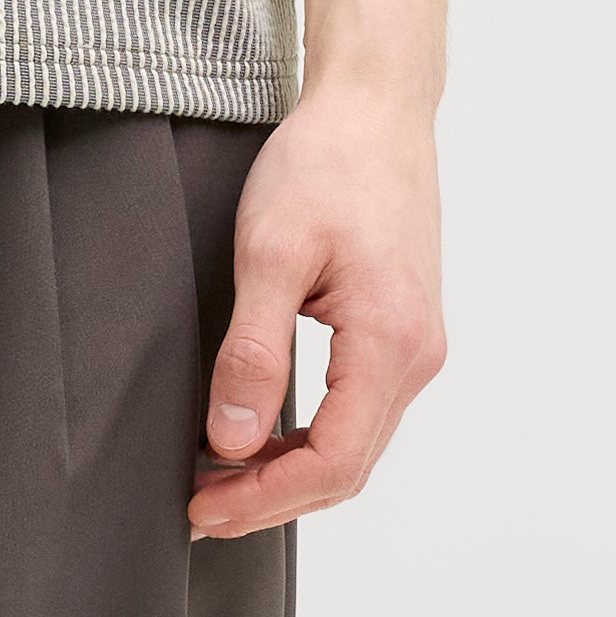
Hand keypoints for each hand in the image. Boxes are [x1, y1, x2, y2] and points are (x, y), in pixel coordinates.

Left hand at [189, 78, 444, 538]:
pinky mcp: (402, 331)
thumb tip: (233, 442)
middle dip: (270, 498)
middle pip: (347, 468)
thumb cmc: (324, 164)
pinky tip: (257, 436)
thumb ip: (252, 353)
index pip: (331, 461)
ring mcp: (416, 345)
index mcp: (390, 342)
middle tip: (198, 509)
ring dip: (287, 472)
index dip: (263, 497)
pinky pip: (358, 411)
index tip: (200, 508)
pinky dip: (308, 438)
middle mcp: (418, 355)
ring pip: (355, 444)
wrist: (374, 107)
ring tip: (215, 480)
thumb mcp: (269, 254)